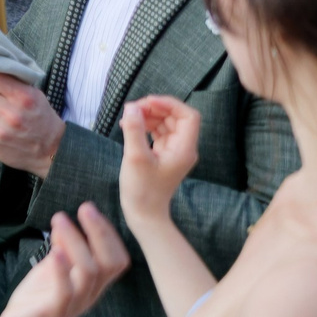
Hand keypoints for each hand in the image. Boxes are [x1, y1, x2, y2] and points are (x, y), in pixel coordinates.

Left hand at [0, 205, 129, 316]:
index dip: (108, 234)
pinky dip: (61, 271)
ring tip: (60, 220)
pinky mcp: (52, 311)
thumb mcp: (53, 271)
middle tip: (85, 208)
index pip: (116, 259)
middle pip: (109, 263)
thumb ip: (61, 250)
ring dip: (76, 242)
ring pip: (88, 272)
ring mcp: (72, 302)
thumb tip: (63, 222)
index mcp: (92, 283)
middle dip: (100, 233)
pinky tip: (55, 252)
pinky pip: (64, 291)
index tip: (90, 209)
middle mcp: (88, 292)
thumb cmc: (40, 301)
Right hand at [119, 96, 200, 229]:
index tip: (147, 103)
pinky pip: (158, 133)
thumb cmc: (142, 189)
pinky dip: (146, 126)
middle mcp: (183, 148)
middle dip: (155, 108)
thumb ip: (134, 130)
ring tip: (128, 118)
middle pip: (176, 117)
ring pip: (166, 123)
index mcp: (184, 149)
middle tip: (132, 109)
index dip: (169, 104)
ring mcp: (174, 152)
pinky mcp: (163, 155)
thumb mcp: (135, 157)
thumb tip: (131, 107)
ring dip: (149, 116)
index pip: (188, 116)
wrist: (144, 213)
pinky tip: (130, 127)